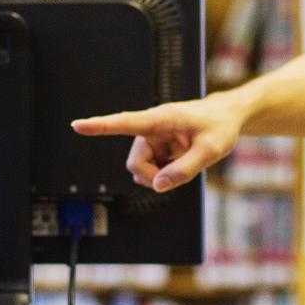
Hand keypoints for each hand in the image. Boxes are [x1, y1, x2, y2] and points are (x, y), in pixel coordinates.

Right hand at [70, 92, 246, 191]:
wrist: (227, 117)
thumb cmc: (220, 128)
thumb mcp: (211, 151)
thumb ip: (185, 170)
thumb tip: (157, 186)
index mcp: (161, 119)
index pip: (126, 122)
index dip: (100, 126)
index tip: (77, 125)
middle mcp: (151, 128)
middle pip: (135, 163)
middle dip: (153, 176)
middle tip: (179, 176)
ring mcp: (152, 138)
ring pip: (141, 169)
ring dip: (160, 175)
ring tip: (185, 162)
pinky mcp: (156, 146)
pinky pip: (152, 169)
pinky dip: (165, 172)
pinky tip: (180, 161)